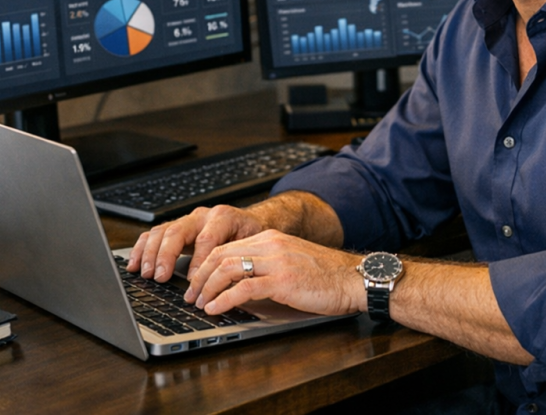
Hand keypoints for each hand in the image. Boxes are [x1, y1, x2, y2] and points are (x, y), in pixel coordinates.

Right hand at [127, 204, 266, 282]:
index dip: (198, 261)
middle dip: (166, 255)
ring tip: (146, 273)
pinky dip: (141, 248)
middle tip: (160, 277)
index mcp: (224, 218)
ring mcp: (188, 220)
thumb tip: (223, 284)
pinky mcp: (177, 227)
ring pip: (163, 231)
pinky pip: (154, 234)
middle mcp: (203, 216)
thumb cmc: (252, 236)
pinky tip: (134, 264)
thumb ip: (237, 260)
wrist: (253, 222)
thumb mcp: (252, 246)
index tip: (192, 281)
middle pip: (179, 231)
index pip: (207, 239)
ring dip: (151, 253)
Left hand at [187, 229, 364, 316]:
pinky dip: (224, 299)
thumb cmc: (327, 276)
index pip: (226, 247)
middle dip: (200, 277)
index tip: (196, 282)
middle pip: (221, 255)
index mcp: (271, 238)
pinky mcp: (283, 280)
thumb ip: (266, 265)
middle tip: (192, 295)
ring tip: (201, 304)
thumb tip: (239, 284)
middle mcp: (271, 245)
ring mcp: (277, 261)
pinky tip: (217, 309)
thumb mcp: (291, 262)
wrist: (354, 278)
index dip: (205, 265)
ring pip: (228, 268)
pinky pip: (244, 287)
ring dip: (208, 288)